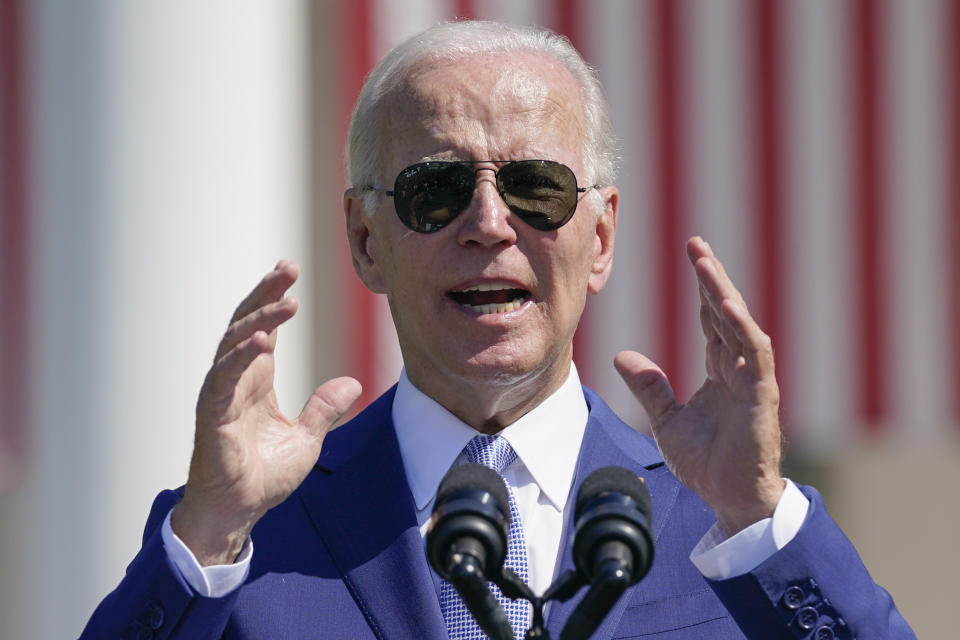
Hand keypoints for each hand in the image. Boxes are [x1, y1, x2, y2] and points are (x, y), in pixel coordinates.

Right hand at [171, 261, 360, 564]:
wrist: (238, 512)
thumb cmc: (264, 476)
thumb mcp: (307, 438)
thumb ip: (325, 408)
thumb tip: (353, 383)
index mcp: (255, 381)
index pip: (262, 328)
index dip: (273, 299)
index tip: (289, 273)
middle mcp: (236, 380)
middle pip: (247, 324)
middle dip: (266, 294)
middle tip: (287, 268)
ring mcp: (221, 394)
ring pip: (235, 342)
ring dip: (260, 318)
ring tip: (287, 301)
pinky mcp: (213, 413)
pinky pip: (224, 376)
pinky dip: (241, 356)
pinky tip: (262, 340)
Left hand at [614, 237, 783, 534]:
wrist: (729, 500)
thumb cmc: (707, 463)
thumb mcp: (666, 420)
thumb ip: (650, 387)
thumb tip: (622, 356)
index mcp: (719, 371)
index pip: (710, 320)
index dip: (701, 289)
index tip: (692, 255)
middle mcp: (738, 369)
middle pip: (725, 314)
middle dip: (711, 278)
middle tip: (696, 244)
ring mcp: (752, 380)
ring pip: (739, 325)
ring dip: (723, 292)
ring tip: (705, 263)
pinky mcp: (761, 395)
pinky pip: (754, 354)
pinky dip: (741, 328)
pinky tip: (725, 305)